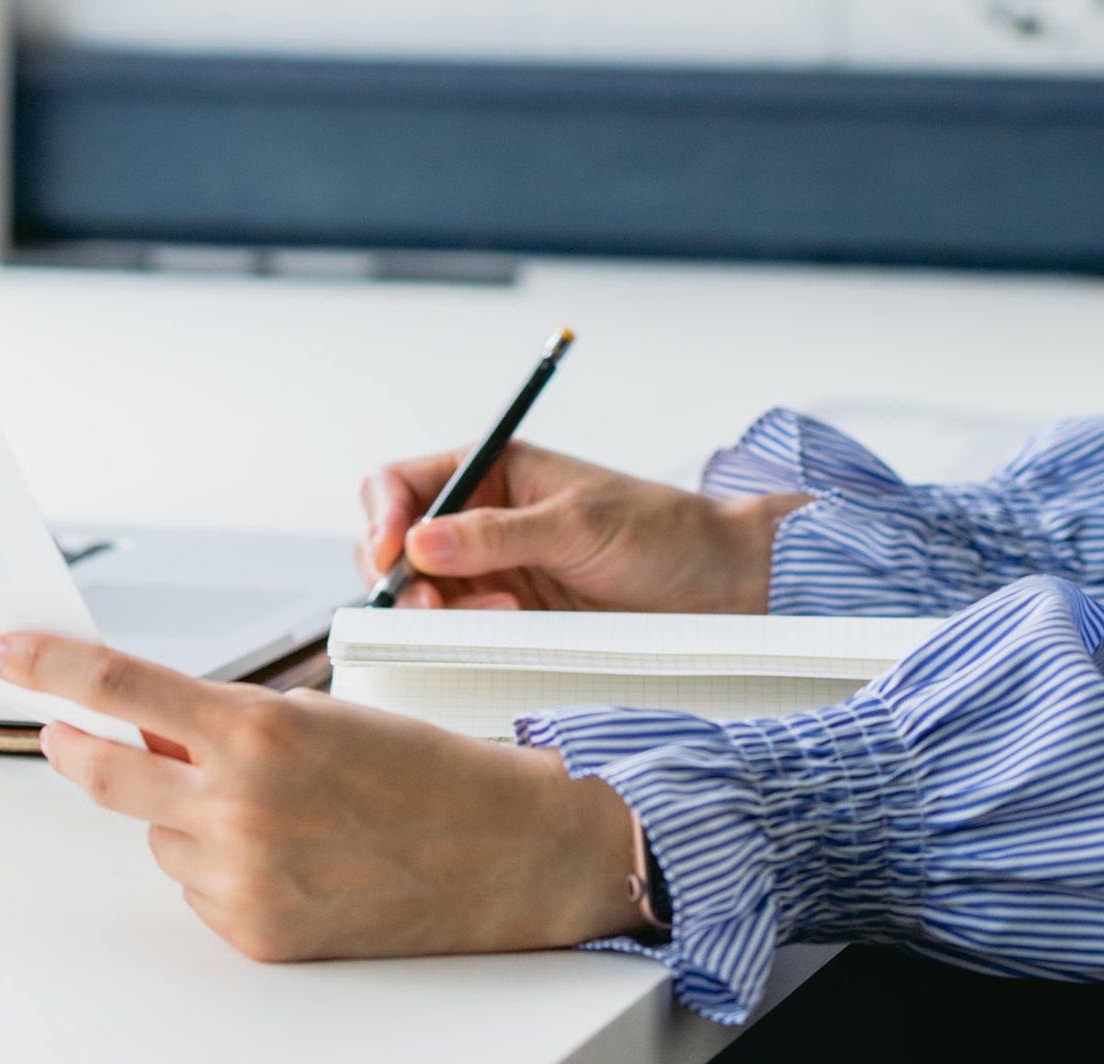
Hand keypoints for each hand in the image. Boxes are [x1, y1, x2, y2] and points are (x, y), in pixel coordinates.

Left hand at [0, 631, 646, 960]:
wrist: (506, 855)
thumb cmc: (427, 773)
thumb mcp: (321, 714)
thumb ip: (225, 721)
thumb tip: (146, 726)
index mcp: (258, 732)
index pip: (120, 687)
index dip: (50, 665)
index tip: (6, 651)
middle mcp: (239, 808)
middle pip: (106, 772)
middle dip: (77, 747)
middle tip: (60, 731)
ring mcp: (242, 880)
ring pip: (157, 834)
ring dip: (183, 814)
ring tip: (274, 808)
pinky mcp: (254, 934)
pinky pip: (195, 888)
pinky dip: (221, 867)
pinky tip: (288, 855)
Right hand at [357, 438, 806, 613]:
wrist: (721, 587)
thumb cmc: (664, 532)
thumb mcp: (579, 523)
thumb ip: (498, 534)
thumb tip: (420, 541)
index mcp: (494, 471)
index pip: (403, 485)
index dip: (383, 518)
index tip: (389, 556)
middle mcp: (483, 520)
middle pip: (398, 544)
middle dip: (404, 575)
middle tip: (431, 604)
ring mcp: (495, 572)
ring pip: (424, 593)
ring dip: (437, 608)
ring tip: (494, 612)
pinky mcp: (512, 619)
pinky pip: (459, 628)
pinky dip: (464, 633)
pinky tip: (504, 626)